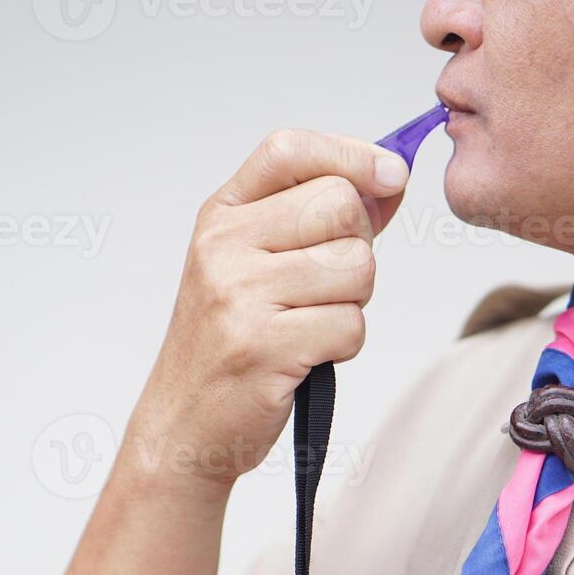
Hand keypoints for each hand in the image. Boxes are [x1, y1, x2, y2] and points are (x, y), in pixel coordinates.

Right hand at [130, 128, 411, 487]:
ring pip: (357, 267)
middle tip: (327, 286)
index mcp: (221, 216)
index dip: (352, 153)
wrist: (184, 425)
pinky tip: (308, 354)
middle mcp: (223, 247)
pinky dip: (345, 345)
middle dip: (358, 247)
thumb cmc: (230, 343)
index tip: (389, 174)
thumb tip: (389, 178)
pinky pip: (351, 325)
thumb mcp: (254, 265)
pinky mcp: (264, 347)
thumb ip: (317, 219)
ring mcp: (240, 295)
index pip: (290, 150)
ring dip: (353, 302)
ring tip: (312, 322)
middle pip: (341, 206)